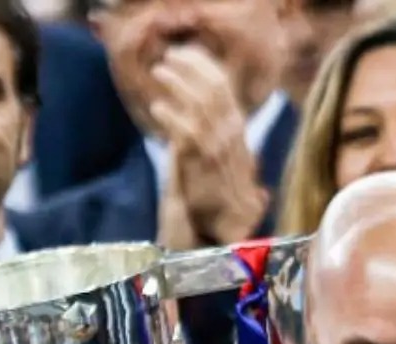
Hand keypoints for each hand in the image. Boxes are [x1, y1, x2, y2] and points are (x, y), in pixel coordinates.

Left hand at [151, 46, 267, 244]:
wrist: (220, 236)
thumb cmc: (215, 204)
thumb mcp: (220, 166)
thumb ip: (213, 142)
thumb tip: (195, 117)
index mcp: (237, 132)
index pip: (224, 88)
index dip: (204, 67)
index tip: (185, 54)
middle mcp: (231, 136)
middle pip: (213, 87)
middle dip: (190, 66)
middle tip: (168, 57)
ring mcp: (216, 148)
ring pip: (199, 102)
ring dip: (177, 83)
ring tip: (158, 72)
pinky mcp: (199, 163)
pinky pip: (185, 130)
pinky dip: (170, 115)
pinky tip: (158, 108)